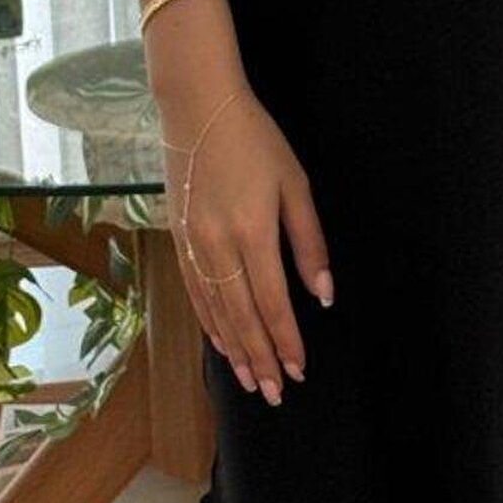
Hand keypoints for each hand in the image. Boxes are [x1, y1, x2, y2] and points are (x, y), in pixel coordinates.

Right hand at [159, 79, 333, 407]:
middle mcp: (217, 246)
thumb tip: (323, 294)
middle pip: (241, 317)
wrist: (198, 109)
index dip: (286, 341)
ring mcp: (192, 245)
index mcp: (252, 232)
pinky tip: (221, 343)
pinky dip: (209, 324)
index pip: (271, 303)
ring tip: (248, 382)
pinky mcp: (179, 239)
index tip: (299, 370)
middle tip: (274, 393)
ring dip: (234, 351)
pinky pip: (194, 294)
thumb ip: (309, 242)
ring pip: (214, 312)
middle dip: (260, 359)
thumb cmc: (256, 141)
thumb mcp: (295, 184)